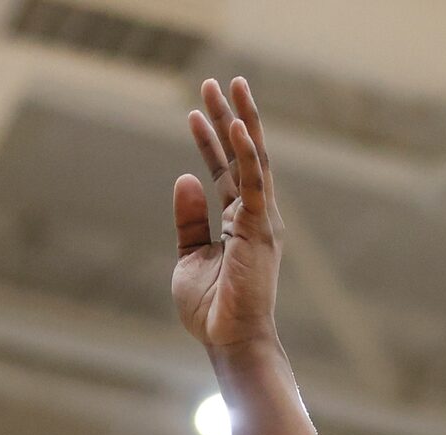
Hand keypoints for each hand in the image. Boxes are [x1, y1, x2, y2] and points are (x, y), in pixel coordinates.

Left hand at [172, 77, 282, 354]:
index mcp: (240, 223)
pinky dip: (245, 152)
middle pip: (242, 155)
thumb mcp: (189, 257)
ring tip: (228, 85)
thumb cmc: (212, 310)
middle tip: (215, 82)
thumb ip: (189, 219)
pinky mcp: (260, 229)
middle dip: (229, 116)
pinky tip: (235, 124)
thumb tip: (184, 178)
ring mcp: (261, 220)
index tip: (194, 113)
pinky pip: (254, 182)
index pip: (226, 172)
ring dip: (240, 120)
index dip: (210, 142)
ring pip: (252, 158)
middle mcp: (255, 216)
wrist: (229, 342)